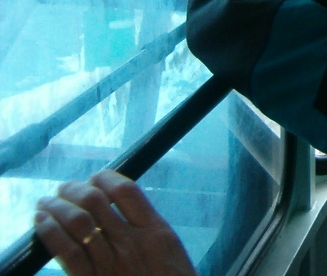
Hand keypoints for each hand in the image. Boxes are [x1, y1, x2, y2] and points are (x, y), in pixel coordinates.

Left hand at [34, 170, 196, 275]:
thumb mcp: (169, 250)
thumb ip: (148, 230)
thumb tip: (121, 208)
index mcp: (155, 230)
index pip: (126, 190)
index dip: (104, 178)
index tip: (94, 179)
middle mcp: (131, 242)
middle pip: (96, 202)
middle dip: (73, 190)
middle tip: (63, 189)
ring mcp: (111, 263)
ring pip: (78, 223)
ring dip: (56, 207)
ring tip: (46, 203)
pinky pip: (68, 253)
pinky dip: (51, 232)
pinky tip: (42, 222)